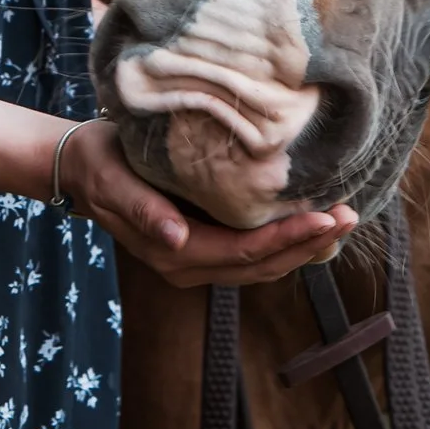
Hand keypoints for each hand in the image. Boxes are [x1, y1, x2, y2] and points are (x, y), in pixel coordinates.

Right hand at [53, 120, 356, 287]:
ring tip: (341, 221)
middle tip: (349, 216)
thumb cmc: (98, 163)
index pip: (244, 252)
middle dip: (308, 244)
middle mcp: (189, 264)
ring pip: (262, 264)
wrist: (79, 167)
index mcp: (172, 252)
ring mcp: (198, 257)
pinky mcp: (203, 242)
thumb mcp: (112, 181)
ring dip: (304, 246)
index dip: (288, 238)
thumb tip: (176, 239)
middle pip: (262, 265)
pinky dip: (285, 241)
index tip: (325, 218)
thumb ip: (143, 209)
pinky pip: (253, 253)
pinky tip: (310, 225)